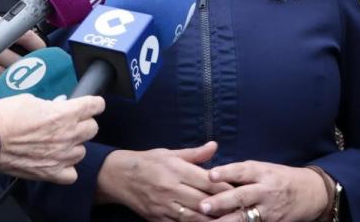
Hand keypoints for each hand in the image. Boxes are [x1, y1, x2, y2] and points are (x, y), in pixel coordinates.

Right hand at [0, 94, 103, 183]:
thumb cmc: (5, 117)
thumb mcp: (31, 100)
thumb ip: (51, 106)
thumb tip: (56, 108)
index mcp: (65, 113)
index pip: (96, 106)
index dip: (93, 104)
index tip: (91, 105)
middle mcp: (68, 135)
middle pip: (92, 128)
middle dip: (82, 124)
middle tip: (68, 123)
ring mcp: (61, 155)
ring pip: (82, 151)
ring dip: (73, 146)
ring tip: (57, 143)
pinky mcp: (51, 172)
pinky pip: (71, 173)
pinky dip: (66, 168)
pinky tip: (56, 161)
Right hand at [96, 142, 230, 220]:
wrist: (119, 176)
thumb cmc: (148, 162)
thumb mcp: (170, 153)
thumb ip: (195, 154)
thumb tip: (215, 146)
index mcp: (176, 170)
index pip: (208, 182)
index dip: (225, 188)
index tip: (240, 190)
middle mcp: (171, 189)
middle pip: (204, 201)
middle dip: (223, 206)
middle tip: (240, 208)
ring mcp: (164, 206)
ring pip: (194, 217)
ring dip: (211, 220)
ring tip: (227, 219)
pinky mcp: (158, 218)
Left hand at [200, 162, 326, 221]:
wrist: (311, 193)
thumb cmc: (280, 178)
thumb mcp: (264, 168)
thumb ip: (242, 172)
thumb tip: (211, 175)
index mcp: (262, 172)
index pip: (242, 171)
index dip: (226, 172)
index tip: (210, 175)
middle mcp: (265, 190)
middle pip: (241, 196)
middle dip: (221, 201)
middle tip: (203, 206)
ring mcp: (269, 210)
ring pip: (245, 217)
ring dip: (226, 221)